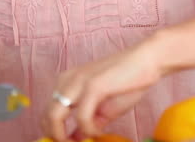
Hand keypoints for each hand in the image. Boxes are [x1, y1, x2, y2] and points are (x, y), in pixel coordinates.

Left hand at [41, 39, 164, 140]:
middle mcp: (68, 80)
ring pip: (54, 115)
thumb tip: (78, 138)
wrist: (148, 61)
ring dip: (62, 135)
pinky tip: (98, 132)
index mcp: (68, 81)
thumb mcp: (106, 107)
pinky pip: (81, 117)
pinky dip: (88, 130)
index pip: (48, 112)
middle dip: (56, 136)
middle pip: (46, 115)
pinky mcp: (93, 86)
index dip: (53, 132)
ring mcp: (79, 81)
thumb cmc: (130, 80)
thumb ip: (90, 122)